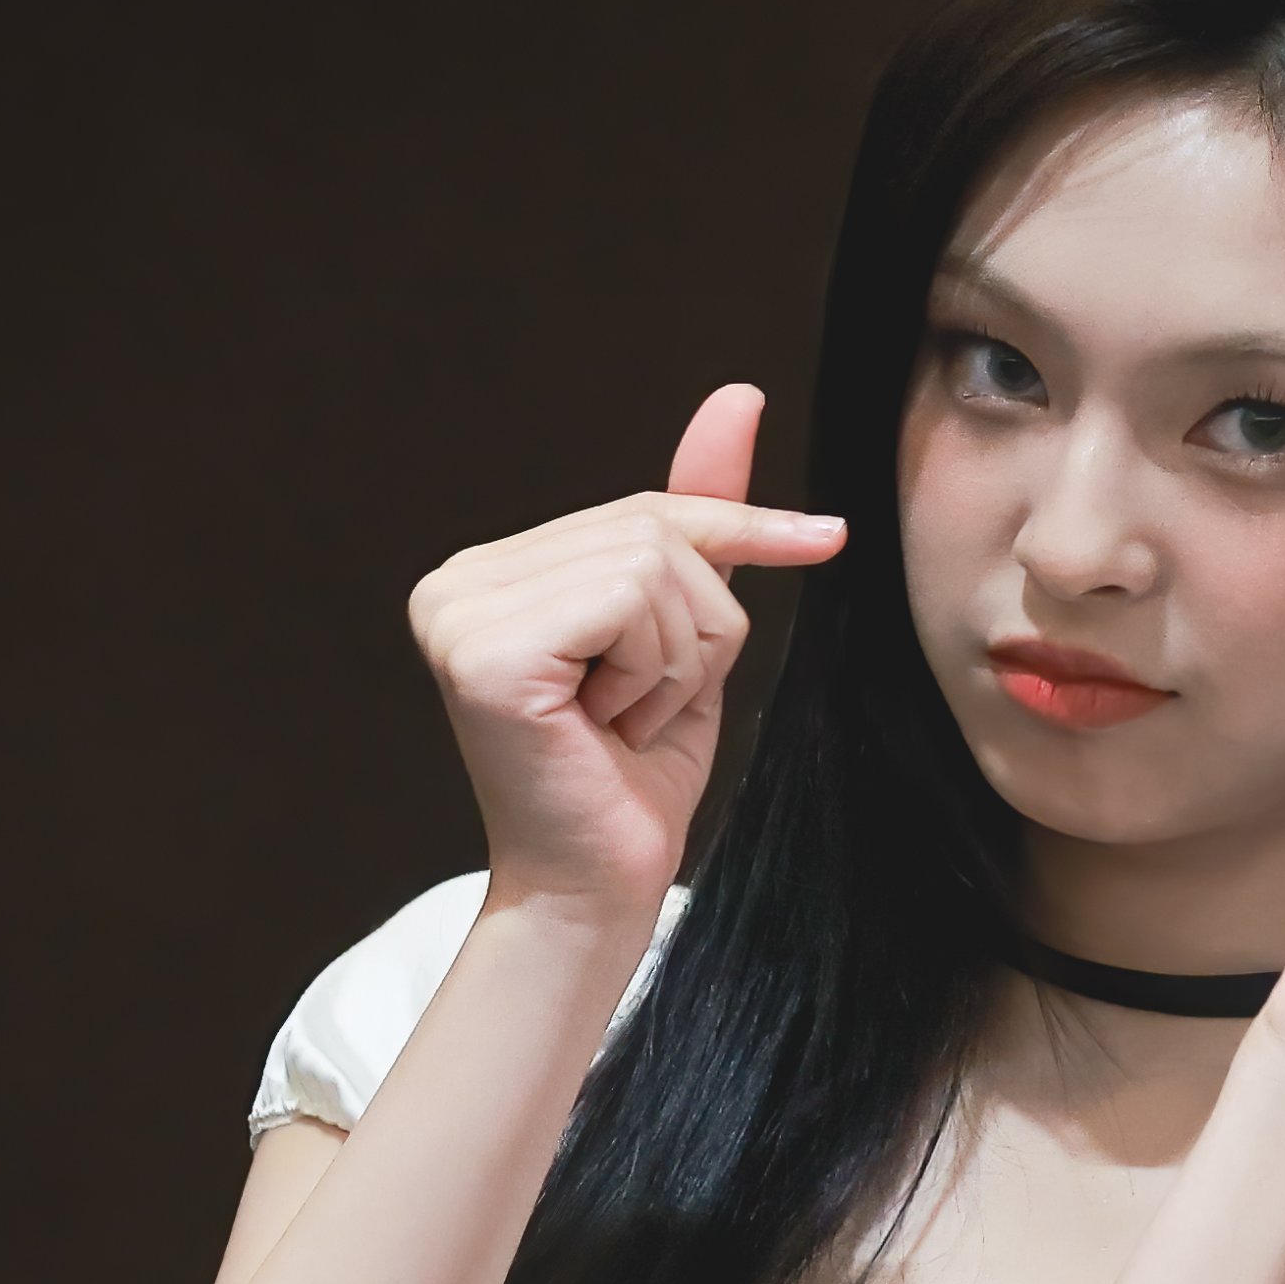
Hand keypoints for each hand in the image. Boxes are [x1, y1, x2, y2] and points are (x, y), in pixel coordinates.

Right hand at [404, 384, 845, 918]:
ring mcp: (460, 611)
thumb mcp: (687, 634)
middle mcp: (458, 581)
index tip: (826, 537)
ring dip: (676, 659)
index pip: (642, 512)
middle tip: (642, 707)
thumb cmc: (636, 775)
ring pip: (652, 565)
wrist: (599, 887)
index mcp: (491, 575)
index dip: (738, 526)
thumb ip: (700, 520)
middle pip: (653, 531)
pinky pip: (629, 602)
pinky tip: (606, 724)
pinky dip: (654, 672)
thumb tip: (739, 396)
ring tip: (621, 719)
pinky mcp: (482, 648)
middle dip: (696, 626)